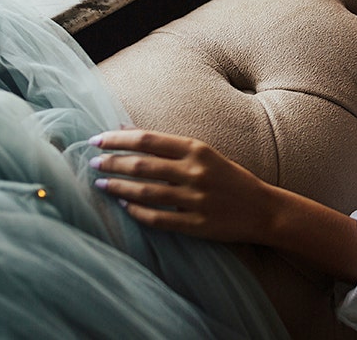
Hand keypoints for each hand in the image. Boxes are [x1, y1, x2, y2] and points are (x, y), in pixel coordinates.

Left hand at [88, 129, 277, 243]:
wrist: (263, 209)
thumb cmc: (230, 178)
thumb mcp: (205, 154)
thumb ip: (170, 146)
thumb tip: (129, 131)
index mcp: (197, 149)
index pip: (147, 140)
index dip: (118, 139)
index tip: (97, 139)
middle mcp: (194, 172)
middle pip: (141, 165)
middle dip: (112, 163)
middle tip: (92, 163)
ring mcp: (194, 200)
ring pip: (144, 192)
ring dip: (118, 187)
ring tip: (101, 184)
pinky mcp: (195, 224)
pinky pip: (157, 218)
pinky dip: (137, 211)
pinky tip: (124, 205)